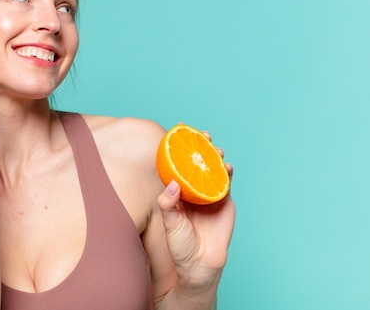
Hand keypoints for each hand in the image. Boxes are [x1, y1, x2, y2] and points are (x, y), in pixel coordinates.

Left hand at [157, 131, 235, 289]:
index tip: (177, 131)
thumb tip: (172, 184)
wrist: (199, 265)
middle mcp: (193, 190)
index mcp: (177, 192)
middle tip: (202, 134)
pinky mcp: (224, 203)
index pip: (177, 166)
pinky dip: (227, 173)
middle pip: (197, 164)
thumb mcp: (170, 224)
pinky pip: (226, 184)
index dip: (178, 150)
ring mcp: (209, 195)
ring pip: (213, 170)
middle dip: (201, 147)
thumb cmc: (180, 245)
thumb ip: (168, 205)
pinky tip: (227, 166)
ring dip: (216, 157)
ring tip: (216, 148)